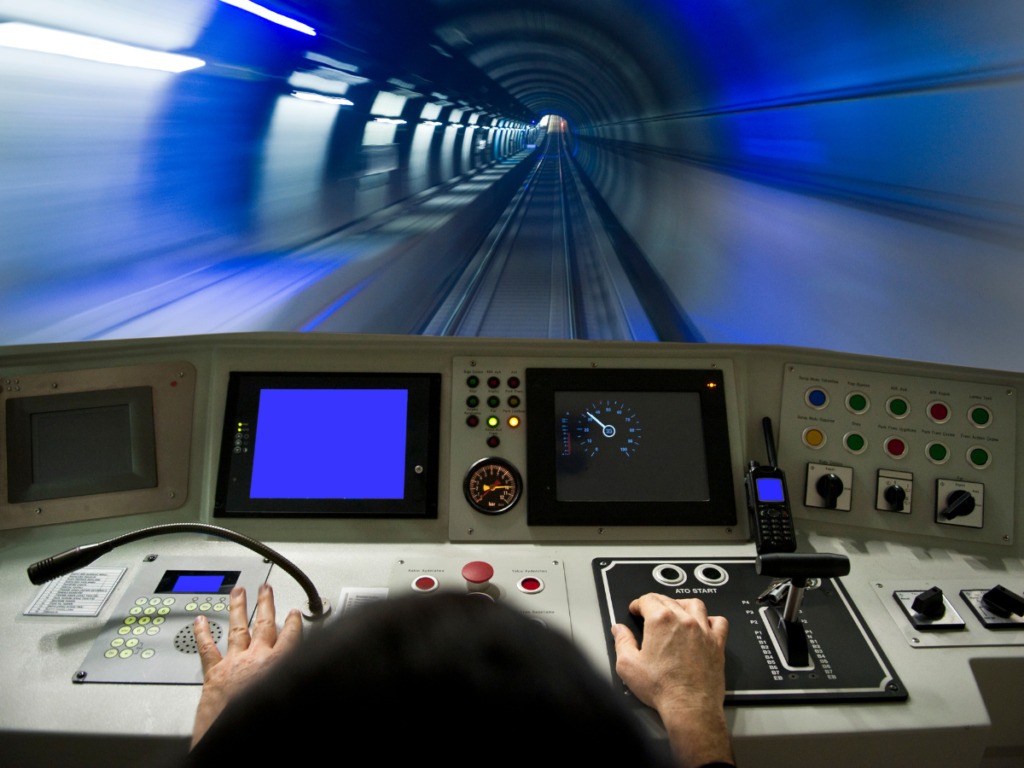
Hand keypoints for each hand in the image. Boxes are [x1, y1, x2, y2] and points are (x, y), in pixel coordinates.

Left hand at [191, 584, 301, 747]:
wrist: (231, 739)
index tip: (295, 613)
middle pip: (264, 625)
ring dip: (238, 608)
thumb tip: (307, 679)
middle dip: (266, 604)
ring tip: (238, 592)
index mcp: (279, 665)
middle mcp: (257, 660)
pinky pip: (207, 649)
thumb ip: (293, 680)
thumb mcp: (287, 698)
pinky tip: (199, 621)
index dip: (294, 623)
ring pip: (237, 629)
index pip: (291, 637)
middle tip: (265, 589)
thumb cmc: (258, 722)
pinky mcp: (214, 674)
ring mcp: (234, 664)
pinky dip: (202, 634)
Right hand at [612, 594, 732, 767]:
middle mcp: (684, 620)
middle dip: (656, 602)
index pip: (647, 599)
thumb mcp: (628, 665)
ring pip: (694, 604)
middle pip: (669, 600)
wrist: (690, 708)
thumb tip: (619, 630)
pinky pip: (719, 622)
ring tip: (676, 611)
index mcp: (660, 621)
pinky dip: (711, 620)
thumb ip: (622, 642)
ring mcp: (703, 631)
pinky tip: (704, 625)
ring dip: (682, 604)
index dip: (638, 603)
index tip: (636, 609)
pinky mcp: (717, 644)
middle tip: (650, 611)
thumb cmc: (662, 689)